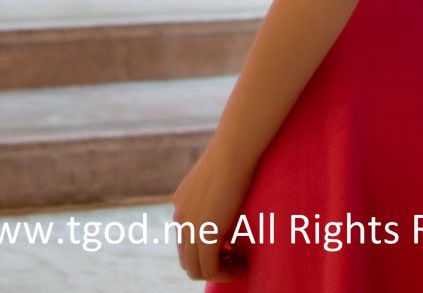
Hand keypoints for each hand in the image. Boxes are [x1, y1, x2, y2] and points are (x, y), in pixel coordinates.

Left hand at [170, 138, 253, 281]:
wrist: (233, 149)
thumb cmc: (235, 156)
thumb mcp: (220, 180)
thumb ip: (216, 199)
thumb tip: (229, 217)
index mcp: (181, 203)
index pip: (186, 241)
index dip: (206, 250)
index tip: (230, 248)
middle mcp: (180, 217)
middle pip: (187, 259)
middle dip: (211, 265)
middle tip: (236, 259)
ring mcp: (189, 227)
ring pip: (195, 269)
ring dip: (219, 272)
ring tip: (240, 265)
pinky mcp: (204, 234)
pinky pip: (210, 269)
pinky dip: (226, 274)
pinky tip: (242, 266)